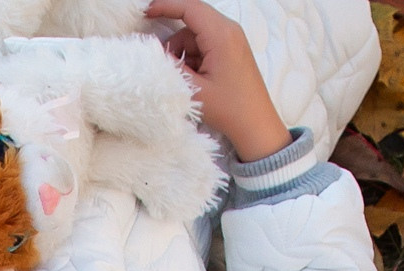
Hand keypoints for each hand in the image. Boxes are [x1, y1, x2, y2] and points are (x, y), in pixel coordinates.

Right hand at [143, 0, 289, 160]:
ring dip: (184, 52)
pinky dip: (194, 58)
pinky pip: (206, 45)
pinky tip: (194, 79)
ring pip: (197, 35)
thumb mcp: (194, 89)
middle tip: (162, 61)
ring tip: (183, 79)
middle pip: (192, 21)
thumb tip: (156, 52)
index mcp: (221, 34)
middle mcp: (229, 30)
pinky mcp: (232, 50)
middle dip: (174, 40)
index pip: (189, 7)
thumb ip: (172, 66)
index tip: (146, 12)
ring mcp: (233, 40)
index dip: (165, 6)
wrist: (257, 126)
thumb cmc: (230, 109)